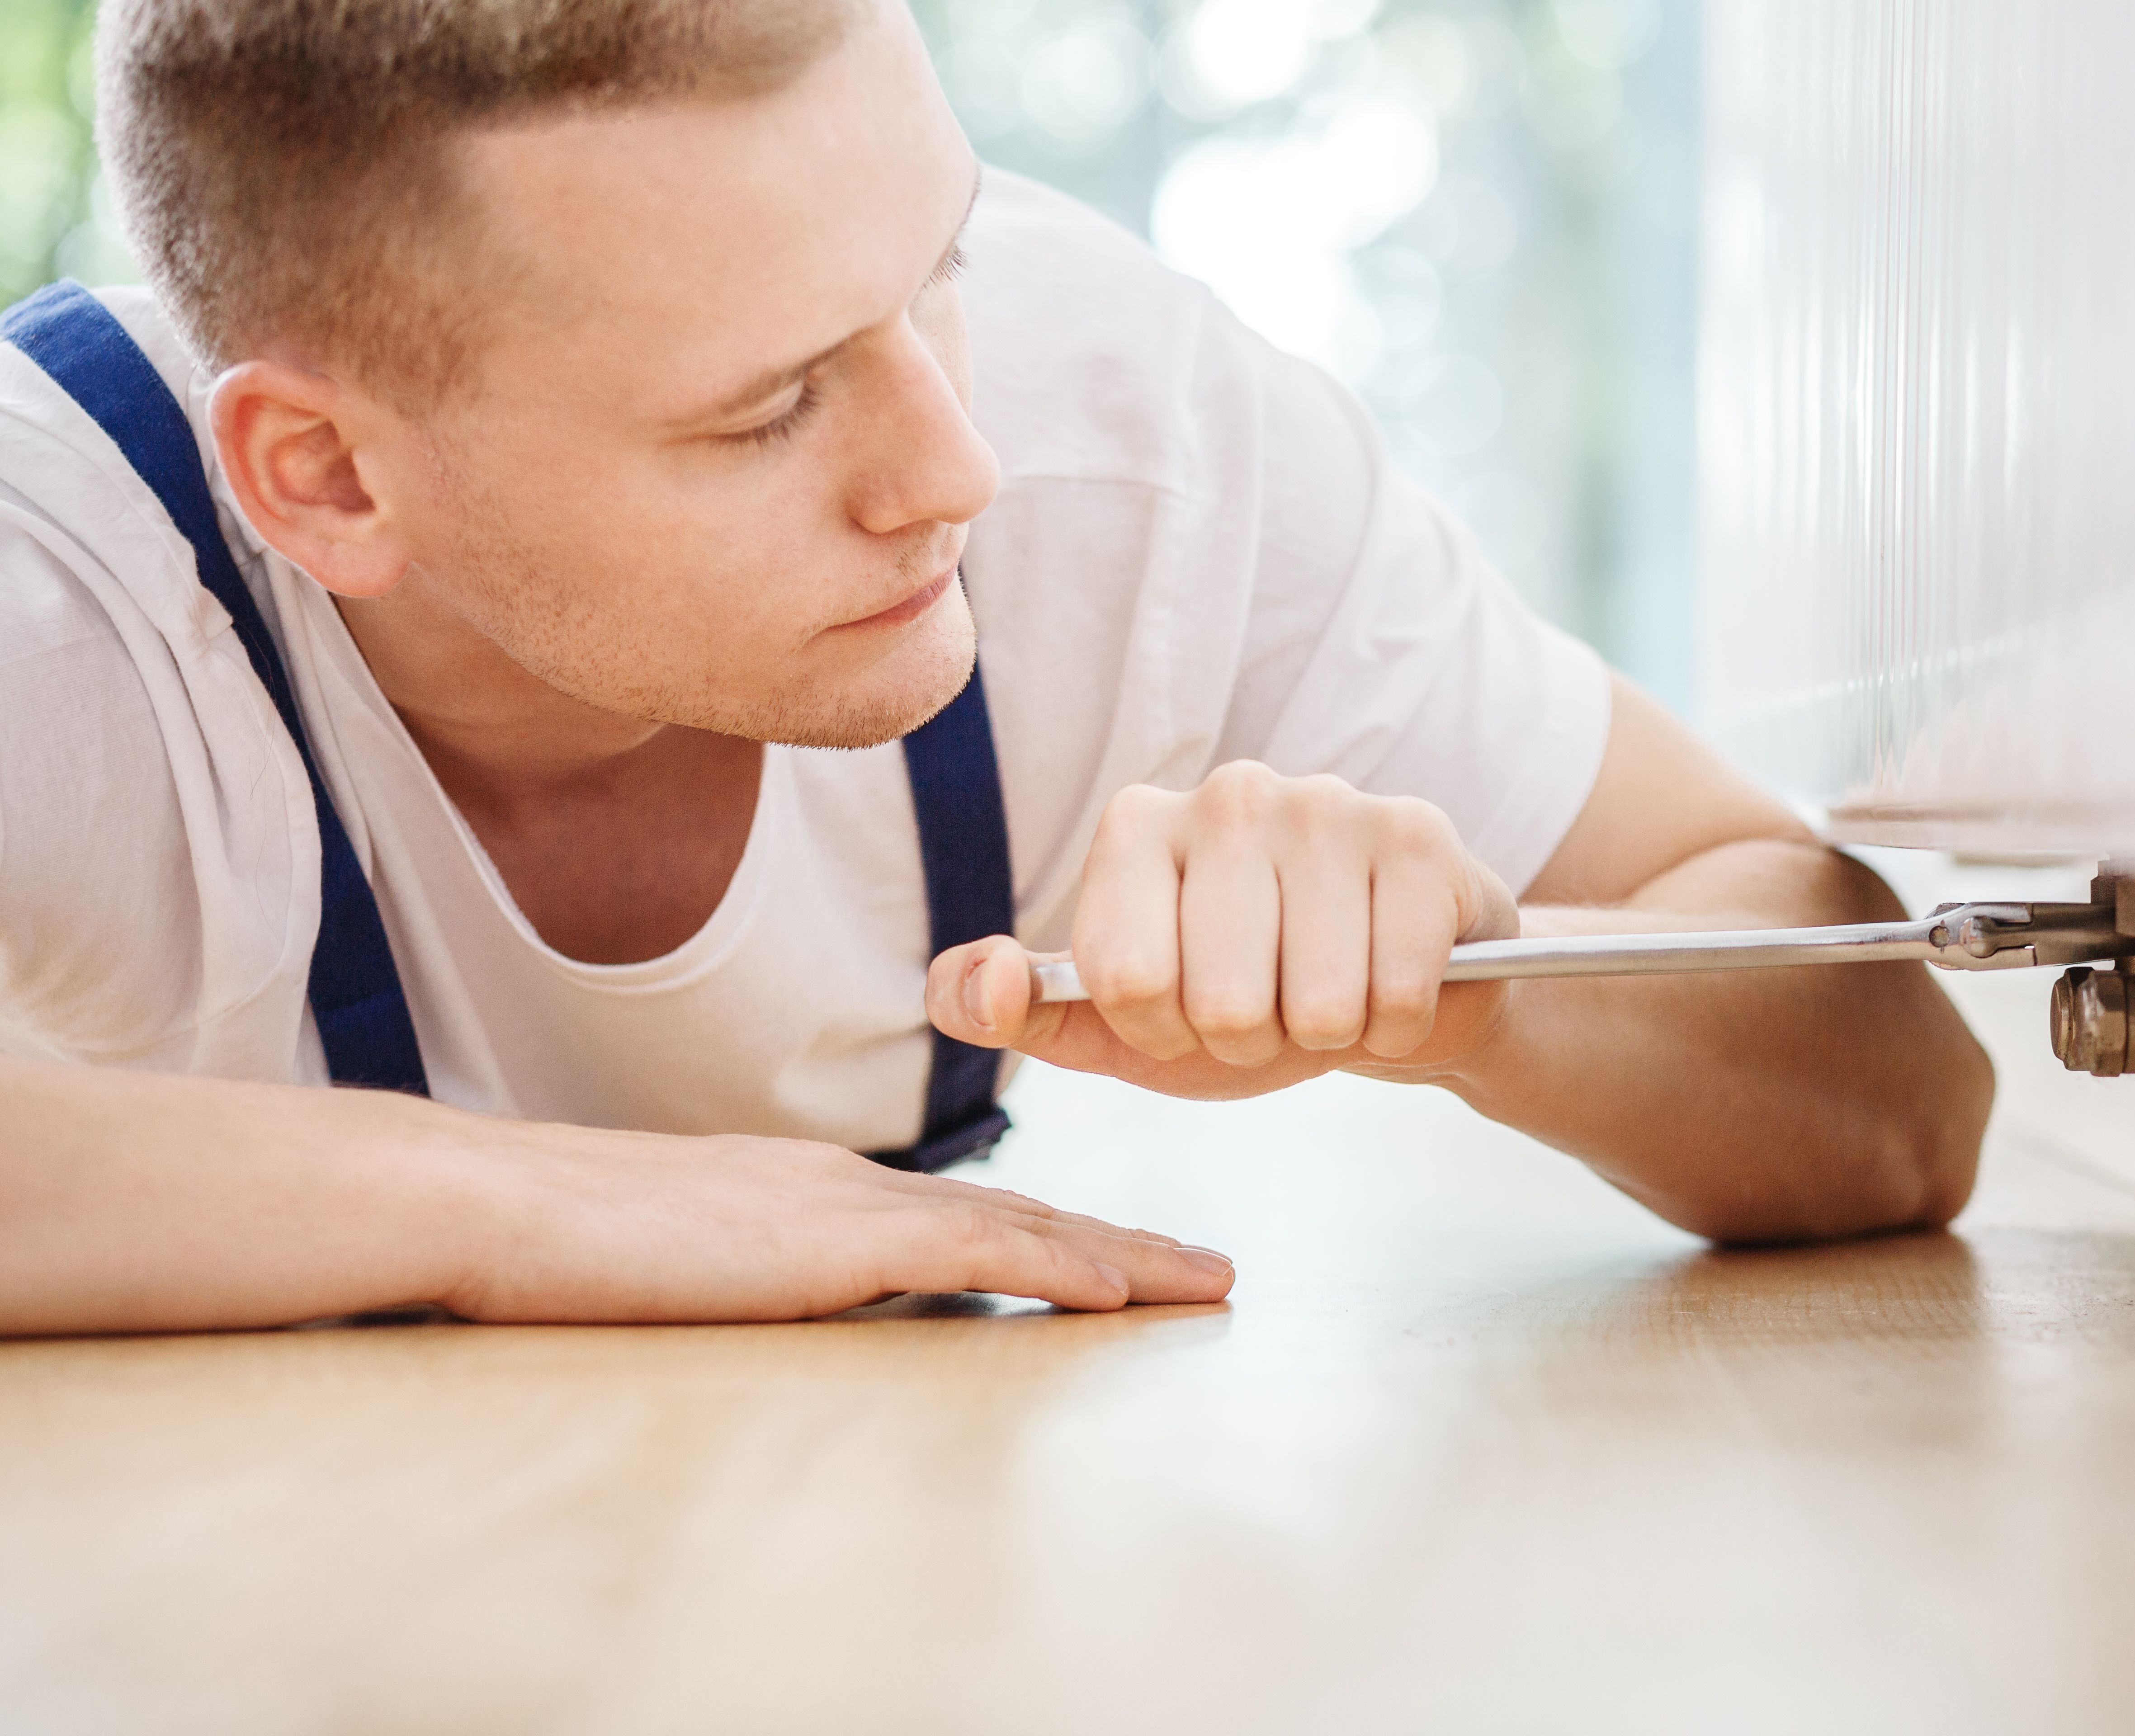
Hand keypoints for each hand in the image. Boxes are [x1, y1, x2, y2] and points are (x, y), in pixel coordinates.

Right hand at [443, 1116, 1234, 1320]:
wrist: (495, 1203)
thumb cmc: (564, 1242)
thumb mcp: (686, 1258)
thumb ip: (754, 1274)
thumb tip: (789, 1307)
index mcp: (818, 1190)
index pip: (969, 1216)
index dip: (1061, 1237)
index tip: (1131, 1263)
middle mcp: (849, 1184)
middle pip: (1022, 1214)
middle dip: (1124, 1245)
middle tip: (1209, 1270)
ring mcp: (842, 1205)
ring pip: (1021, 1228)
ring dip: (1123, 1256)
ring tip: (1203, 1282)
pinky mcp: (826, 1240)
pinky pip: (970, 1252)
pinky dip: (1054, 1266)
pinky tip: (1118, 1290)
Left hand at [927, 762, 1519, 1098]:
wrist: (1381, 989)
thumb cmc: (1240, 1002)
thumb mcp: (1109, 1023)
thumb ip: (1007, 1009)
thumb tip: (985, 978)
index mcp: (1137, 825)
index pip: (1125, 979)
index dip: (1162, 1029)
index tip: (1186, 1010)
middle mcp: (1228, 792)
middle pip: (1221, 1000)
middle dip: (1248, 1039)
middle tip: (1270, 1006)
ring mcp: (1328, 804)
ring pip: (1317, 1003)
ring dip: (1325, 1032)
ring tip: (1328, 994)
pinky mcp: (1417, 838)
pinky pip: (1396, 992)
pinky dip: (1395, 1021)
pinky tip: (1390, 984)